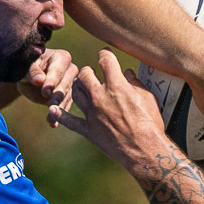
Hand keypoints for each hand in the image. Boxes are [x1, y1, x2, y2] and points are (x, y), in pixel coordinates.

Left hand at [18, 47, 77, 114]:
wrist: (28, 78)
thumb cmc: (26, 67)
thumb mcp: (26, 68)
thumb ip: (32, 72)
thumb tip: (39, 79)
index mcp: (62, 58)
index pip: (59, 70)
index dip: (52, 81)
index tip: (45, 92)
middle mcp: (71, 70)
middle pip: (66, 85)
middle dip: (57, 96)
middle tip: (49, 106)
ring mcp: (71, 84)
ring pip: (66, 98)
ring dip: (58, 109)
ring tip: (50, 119)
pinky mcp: (68, 97)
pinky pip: (65, 107)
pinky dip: (58, 116)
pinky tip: (53, 123)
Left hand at [58, 49, 178, 168]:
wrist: (144, 149)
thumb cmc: (150, 123)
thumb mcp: (147, 98)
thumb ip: (135, 83)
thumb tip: (128, 73)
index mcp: (117, 85)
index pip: (105, 60)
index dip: (105, 54)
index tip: (105, 55)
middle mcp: (100, 96)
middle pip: (85, 74)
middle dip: (88, 71)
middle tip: (92, 73)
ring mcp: (92, 113)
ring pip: (75, 92)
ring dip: (77, 86)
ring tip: (80, 86)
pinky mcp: (88, 130)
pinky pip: (69, 120)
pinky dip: (59, 114)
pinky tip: (53, 109)